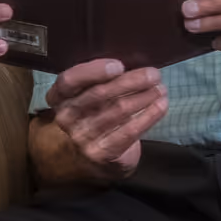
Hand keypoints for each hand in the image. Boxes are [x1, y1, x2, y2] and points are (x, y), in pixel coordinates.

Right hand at [43, 58, 167, 178]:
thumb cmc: (93, 116)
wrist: (90, 158)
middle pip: (99, 94)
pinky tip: (161, 105)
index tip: (119, 65)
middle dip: (131, 81)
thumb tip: (133, 62)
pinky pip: (129, 131)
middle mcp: (65, 117)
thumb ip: (99, 80)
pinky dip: (149, 116)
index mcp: (59, 98)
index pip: (68, 81)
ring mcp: (82, 137)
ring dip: (144, 97)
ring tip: (160, 88)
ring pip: (118, 111)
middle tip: (153, 74)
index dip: (93, 71)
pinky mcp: (101, 153)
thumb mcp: (87, 96)